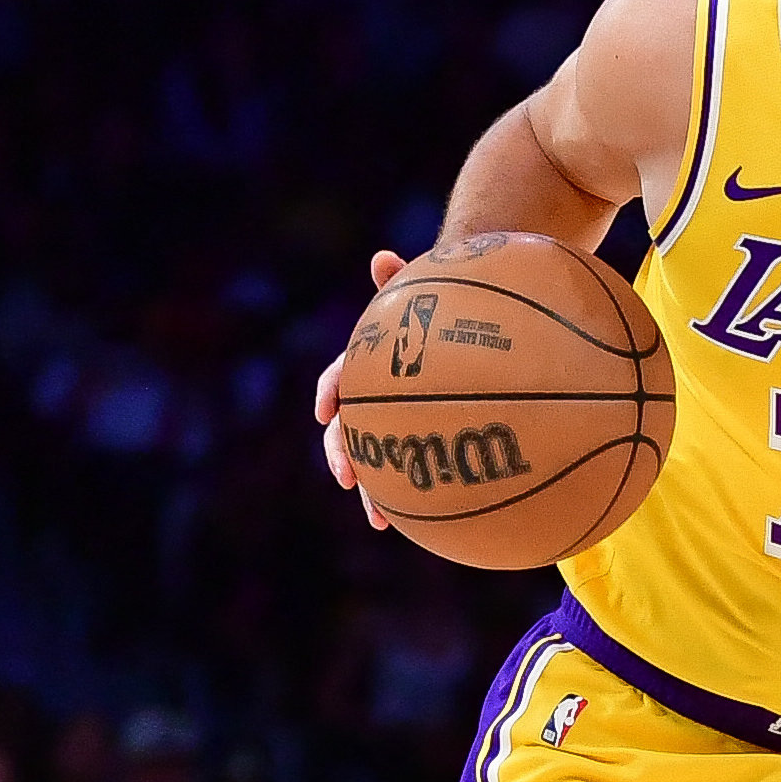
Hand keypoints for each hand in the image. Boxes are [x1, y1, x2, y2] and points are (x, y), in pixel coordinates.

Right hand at [313, 250, 411, 530]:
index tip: (328, 411)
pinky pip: (405, 477)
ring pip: (371, 463)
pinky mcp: (411, 447)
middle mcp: (368, 400)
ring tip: (380, 520)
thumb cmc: (434, 314)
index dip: (330, 394)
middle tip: (347, 478)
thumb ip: (399, 283)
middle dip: (342, 456)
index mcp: (364, 367)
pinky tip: (421, 525)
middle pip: (345, 432)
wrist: (452, 335)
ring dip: (371, 493)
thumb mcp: (420, 296)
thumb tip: (381, 256)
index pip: (338, 379)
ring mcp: (387, 427)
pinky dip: (408, 500)